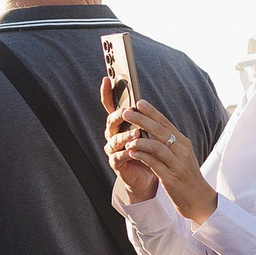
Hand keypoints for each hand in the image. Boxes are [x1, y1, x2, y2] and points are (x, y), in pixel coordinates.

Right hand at [100, 77, 156, 198]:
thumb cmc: (148, 150)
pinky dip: (126, 153)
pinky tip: (133, 151)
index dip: (107, 92)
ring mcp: (112, 149)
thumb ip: (144, 119)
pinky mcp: (115, 163)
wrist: (148, 176)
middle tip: (127, 112)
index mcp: (120, 124)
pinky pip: (118, 156)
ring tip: (136, 133)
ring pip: (115, 139)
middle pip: (111, 121)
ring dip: (126, 136)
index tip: (107, 78)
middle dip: (119, 116)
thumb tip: (143, 103)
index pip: (111, 105)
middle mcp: (113, 134)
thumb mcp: (149, 132)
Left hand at [106, 98, 215, 222]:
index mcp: (183, 143)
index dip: (151, 112)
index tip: (138, 102)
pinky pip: (154, 164)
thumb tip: (151, 129)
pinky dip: (141, 157)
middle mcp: (182, 151)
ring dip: (139, 141)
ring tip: (126, 139)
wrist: (199, 200)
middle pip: (160, 131)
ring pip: (156, 146)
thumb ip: (168, 144)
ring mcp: (177, 164)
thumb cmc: (186, 177)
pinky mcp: (171, 178)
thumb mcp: (180, 157)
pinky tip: (131, 153)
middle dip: (141, 120)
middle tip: (126, 113)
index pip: (166, 123)